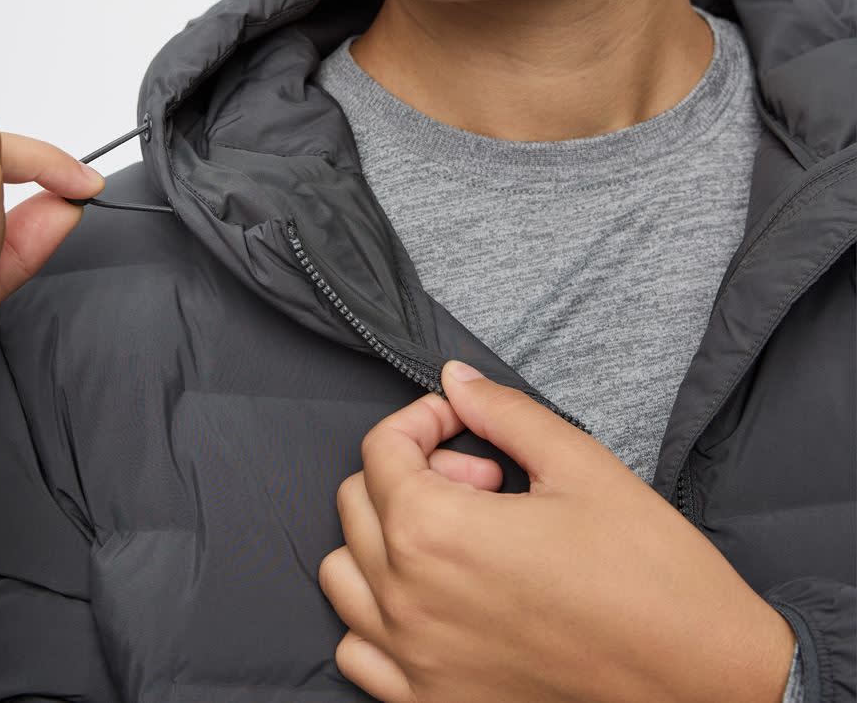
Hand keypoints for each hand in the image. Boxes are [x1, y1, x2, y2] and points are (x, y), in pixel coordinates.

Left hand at [318, 360, 796, 702]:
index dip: (423, 419)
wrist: (706, 682)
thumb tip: (456, 378)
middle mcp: (407, 602)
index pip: (380, 450)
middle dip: (411, 471)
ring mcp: (413, 663)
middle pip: (355, 504)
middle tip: (482, 478)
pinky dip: (379, 615)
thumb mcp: (579, 465)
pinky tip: (438, 598)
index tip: (464, 423)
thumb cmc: (649, 572)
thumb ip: (502, 412)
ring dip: (386, 538)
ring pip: (344, 577)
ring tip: (457, 535)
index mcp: (435, 533)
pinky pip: (358, 653)